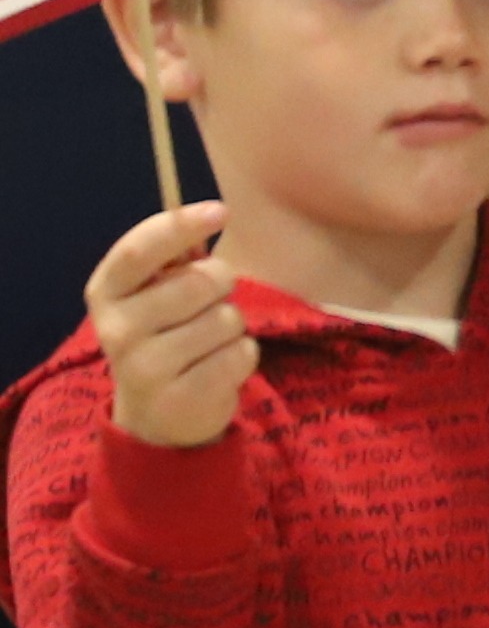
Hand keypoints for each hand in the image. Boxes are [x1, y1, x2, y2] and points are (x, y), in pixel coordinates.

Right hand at [88, 205, 249, 450]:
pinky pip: (242, 353)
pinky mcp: (182, 397)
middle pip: (199, 282)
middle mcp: (117, 328)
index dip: (180, 226)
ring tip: (209, 343)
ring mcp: (146, 367)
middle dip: (221, 285)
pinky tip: (219, 368)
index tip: (219, 210)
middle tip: (209, 303)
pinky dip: (243, 356)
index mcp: (105, 293)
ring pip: (227, 319)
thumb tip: (209, 214)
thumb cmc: (162, 337)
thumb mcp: (150, 296)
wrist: (156, 417)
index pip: (139, 251)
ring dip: (232, 326)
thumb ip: (170, 261)